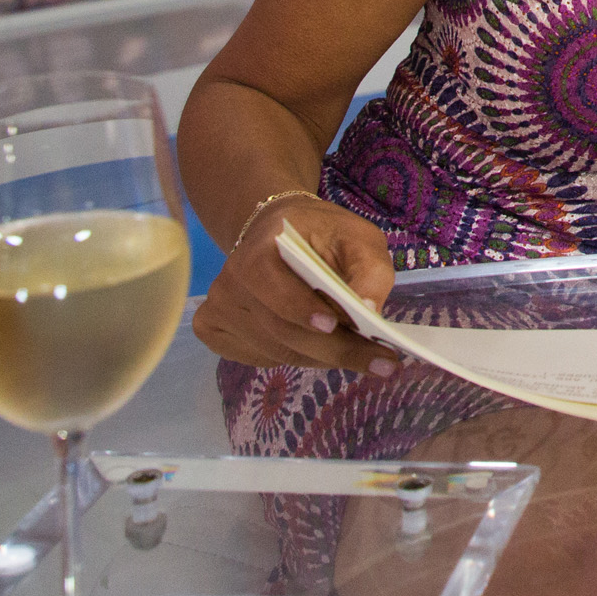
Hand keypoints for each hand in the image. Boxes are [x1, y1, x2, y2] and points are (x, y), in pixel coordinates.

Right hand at [190, 193, 401, 373]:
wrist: (277, 231)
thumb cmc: (322, 235)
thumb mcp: (357, 237)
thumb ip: (369, 269)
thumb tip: (370, 309)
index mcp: (257, 251)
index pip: (275, 290)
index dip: (303, 310)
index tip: (335, 325)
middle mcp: (227, 283)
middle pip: (282, 331)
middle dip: (335, 349)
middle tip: (382, 364)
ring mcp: (217, 310)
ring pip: (276, 351)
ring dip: (321, 358)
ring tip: (362, 358)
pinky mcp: (214, 331)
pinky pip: (261, 358)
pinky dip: (297, 358)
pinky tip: (319, 348)